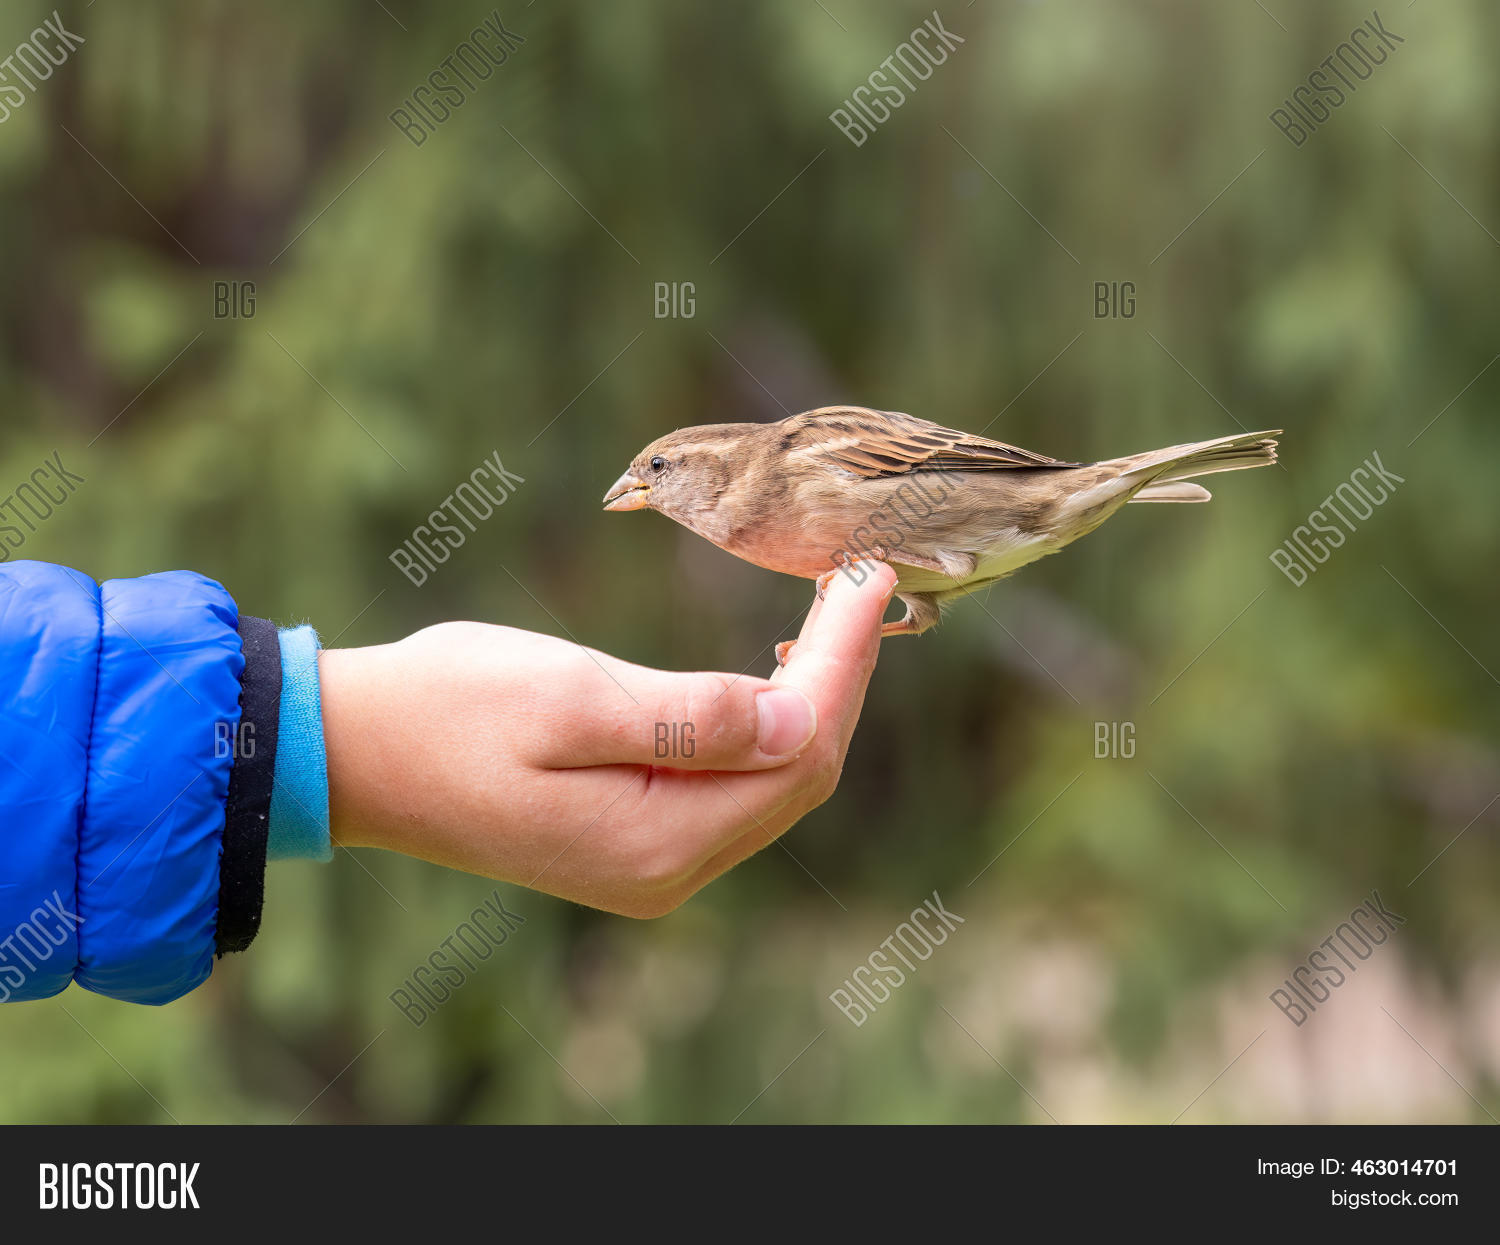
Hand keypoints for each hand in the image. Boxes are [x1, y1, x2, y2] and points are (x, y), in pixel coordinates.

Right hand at [319, 562, 897, 916]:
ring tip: (834, 616)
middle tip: (863, 584)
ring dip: (811, 700)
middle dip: (841, 678)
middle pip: (799, 774)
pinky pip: (731, 787)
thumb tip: (799, 716)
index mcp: (658, 841)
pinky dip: (766, 726)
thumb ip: (691, 718)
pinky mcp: (633, 841)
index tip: (870, 578)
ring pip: (772, 783)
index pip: (798, 753)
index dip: (846, 664)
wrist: (354, 754)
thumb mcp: (569, 698)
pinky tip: (776, 675)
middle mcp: (669, 871)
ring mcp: (652, 864)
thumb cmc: (448, 710)